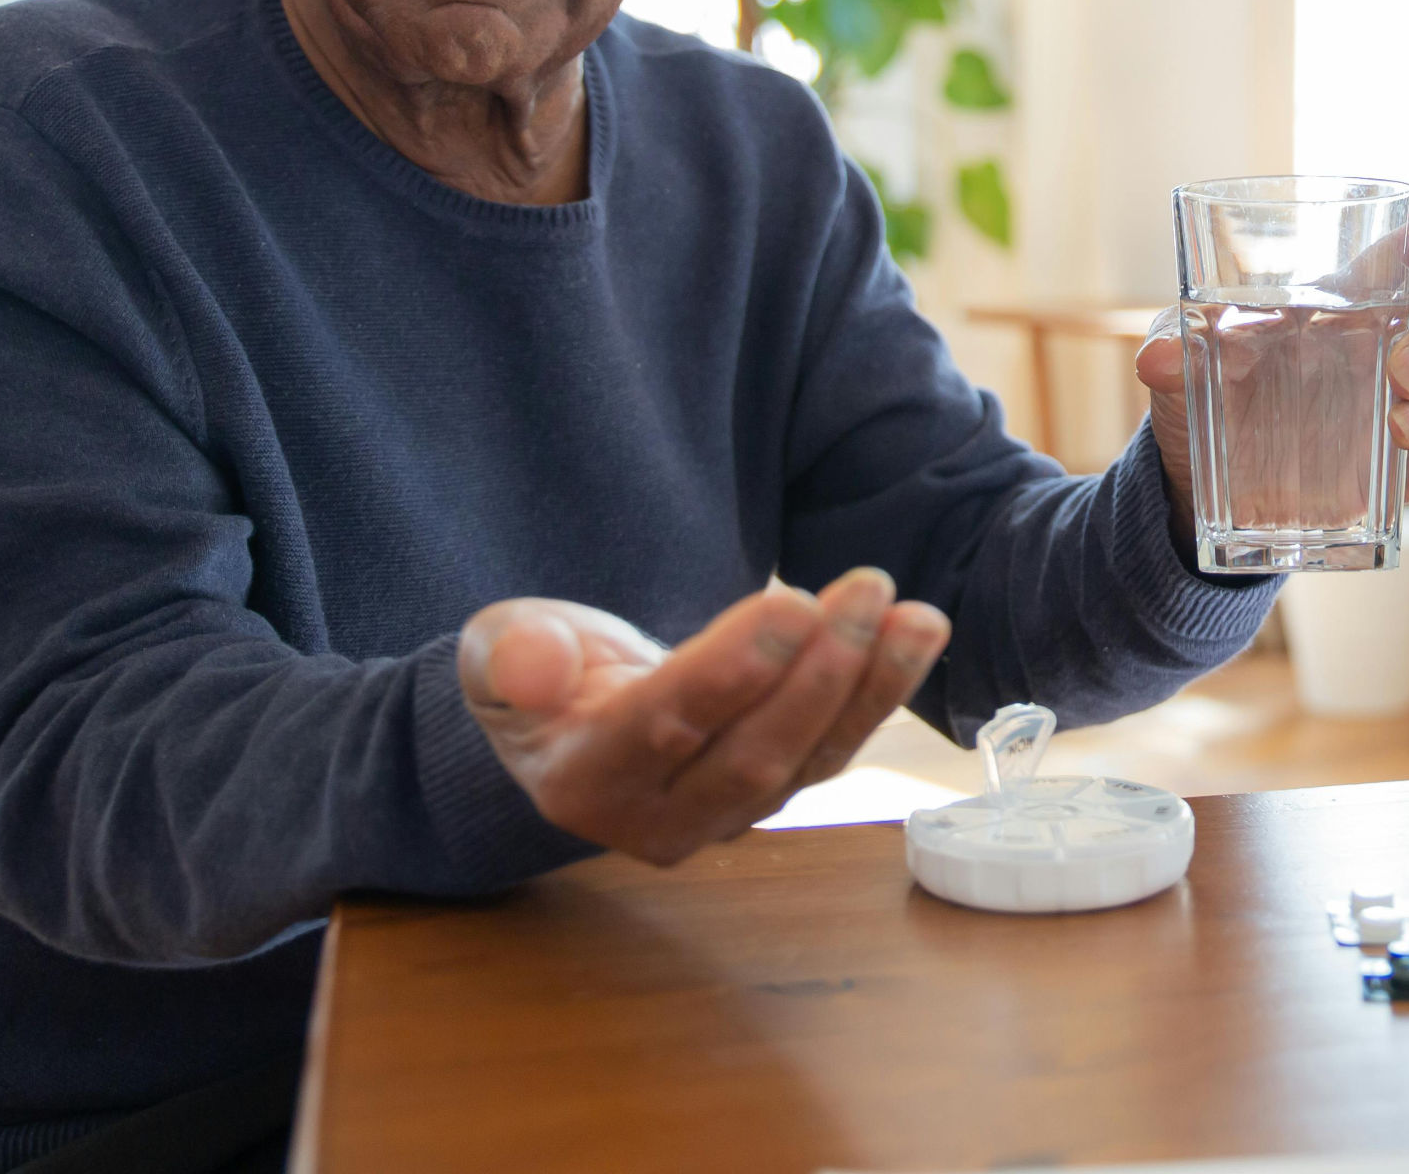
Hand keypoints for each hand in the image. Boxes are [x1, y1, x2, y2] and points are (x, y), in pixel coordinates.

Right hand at [457, 568, 951, 865]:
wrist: (561, 722)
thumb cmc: (529, 671)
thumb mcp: (492, 648)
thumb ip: (509, 656)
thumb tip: (536, 664)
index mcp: (581, 780)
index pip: (664, 727)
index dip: (730, 670)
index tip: (792, 604)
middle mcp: (655, 820)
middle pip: (751, 754)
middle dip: (818, 673)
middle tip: (868, 589)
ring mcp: (719, 818)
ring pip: (804, 761)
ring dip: (866, 687)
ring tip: (915, 615)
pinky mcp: (765, 799)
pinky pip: (828, 752)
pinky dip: (876, 695)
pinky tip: (916, 636)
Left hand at [1135, 215, 1408, 523]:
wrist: (1190, 480)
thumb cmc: (1195, 390)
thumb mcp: (1177, 361)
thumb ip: (1170, 348)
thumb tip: (1158, 359)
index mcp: (1334, 307)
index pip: (1406, 262)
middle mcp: (1373, 354)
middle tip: (1401, 375)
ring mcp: (1383, 414)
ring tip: (1402, 428)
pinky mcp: (1380, 474)